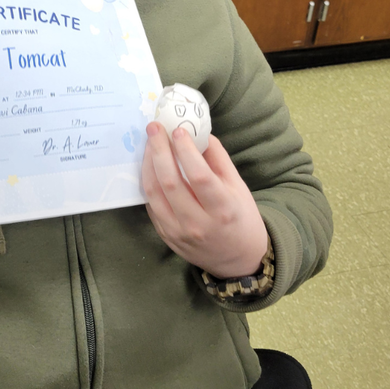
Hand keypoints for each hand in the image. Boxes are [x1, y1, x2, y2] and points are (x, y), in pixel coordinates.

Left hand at [141, 122, 268, 277]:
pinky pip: (151, 205)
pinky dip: (148, 182)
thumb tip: (198, 132)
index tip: (178, 130)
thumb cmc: (241, 218)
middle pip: (170, 183)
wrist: (238, 261)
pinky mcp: (165, 236)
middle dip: (159, 151)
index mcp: (222, 210)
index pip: (199, 176)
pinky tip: (150, 166)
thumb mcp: (239, 187)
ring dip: (148, 165)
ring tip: (149, 144)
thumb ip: (218, 159)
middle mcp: (198, 224)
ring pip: (154, 193)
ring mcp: (178, 232)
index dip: (186, 151)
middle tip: (154, 128)